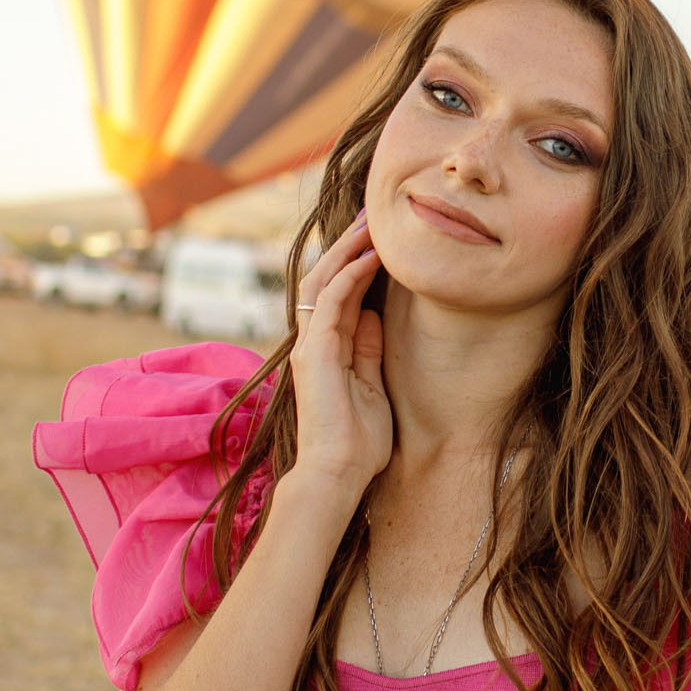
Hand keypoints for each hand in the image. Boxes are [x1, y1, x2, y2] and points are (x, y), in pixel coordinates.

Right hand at [288, 214, 391, 496]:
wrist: (339, 474)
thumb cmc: (358, 441)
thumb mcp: (372, 385)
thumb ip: (368, 349)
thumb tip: (375, 315)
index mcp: (327, 349)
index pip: (339, 294)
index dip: (356, 263)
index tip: (380, 237)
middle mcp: (313, 342)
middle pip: (324, 279)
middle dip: (347, 246)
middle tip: (372, 216)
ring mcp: (310, 346)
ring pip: (321, 281)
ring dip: (346, 250)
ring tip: (371, 224)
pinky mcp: (315, 353)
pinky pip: (330, 302)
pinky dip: (350, 275)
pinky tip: (372, 257)